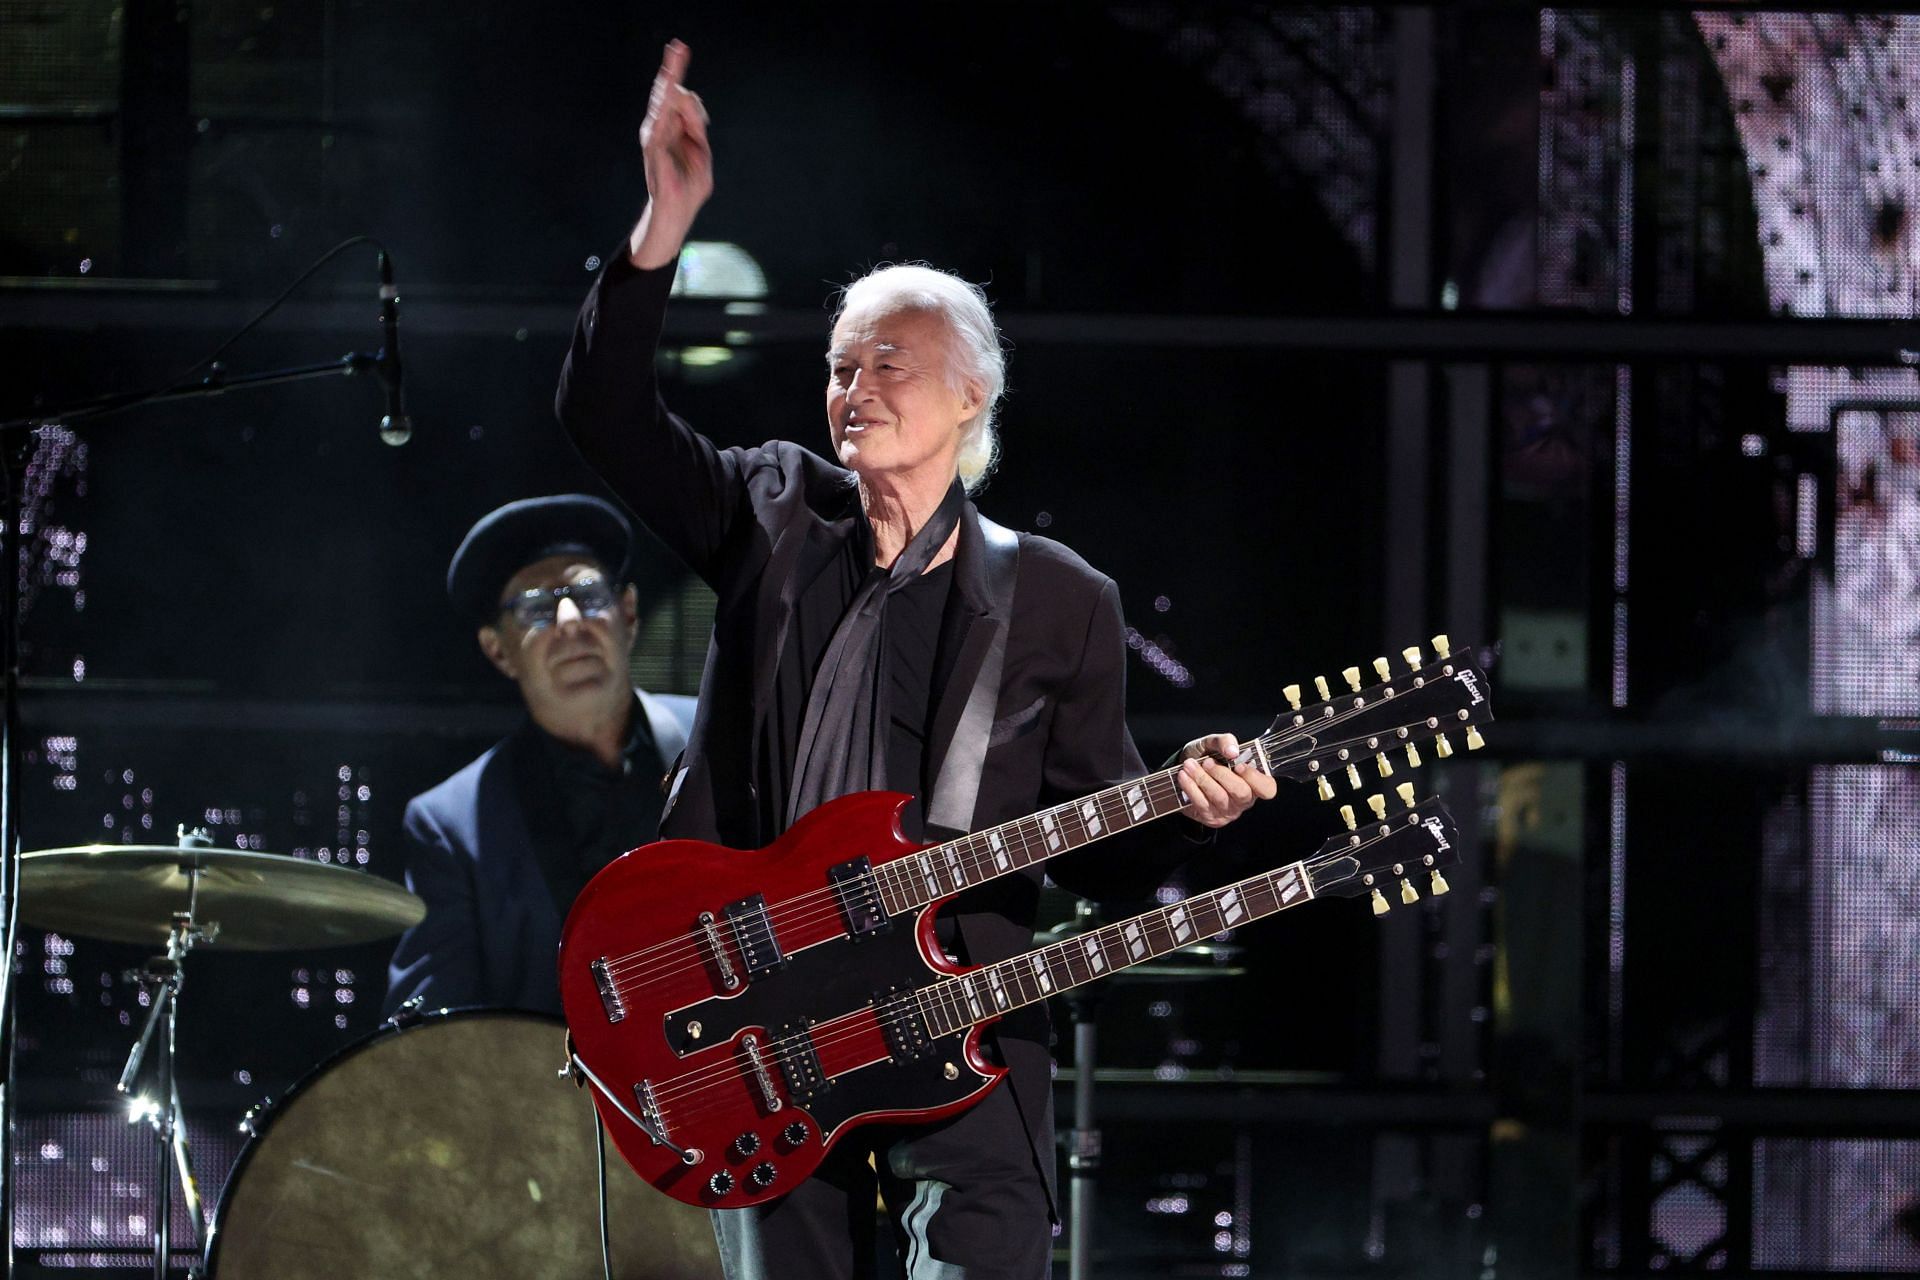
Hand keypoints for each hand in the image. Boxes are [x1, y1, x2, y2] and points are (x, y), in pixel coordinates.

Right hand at [629, 39, 712, 269]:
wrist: (678, 212)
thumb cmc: (689, 185)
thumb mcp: (702, 152)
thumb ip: (696, 127)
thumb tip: (688, 101)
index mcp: (674, 128)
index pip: (678, 97)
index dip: (680, 75)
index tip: (681, 50)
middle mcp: (660, 127)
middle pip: (667, 92)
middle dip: (673, 68)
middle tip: (678, 46)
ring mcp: (655, 135)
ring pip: (662, 101)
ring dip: (670, 79)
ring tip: (676, 57)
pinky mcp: (654, 146)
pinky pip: (659, 119)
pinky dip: (664, 103)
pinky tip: (670, 87)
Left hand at [1176, 733, 1275, 828]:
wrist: (1184, 770)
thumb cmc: (1207, 757)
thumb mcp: (1215, 744)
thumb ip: (1225, 741)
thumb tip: (1233, 751)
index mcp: (1253, 782)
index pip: (1267, 788)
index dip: (1255, 778)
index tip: (1238, 765)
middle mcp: (1244, 800)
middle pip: (1241, 793)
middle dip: (1222, 775)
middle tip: (1207, 762)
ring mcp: (1227, 811)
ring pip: (1219, 797)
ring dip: (1202, 779)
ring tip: (1189, 765)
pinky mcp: (1210, 817)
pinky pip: (1201, 804)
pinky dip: (1191, 787)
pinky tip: (1183, 776)